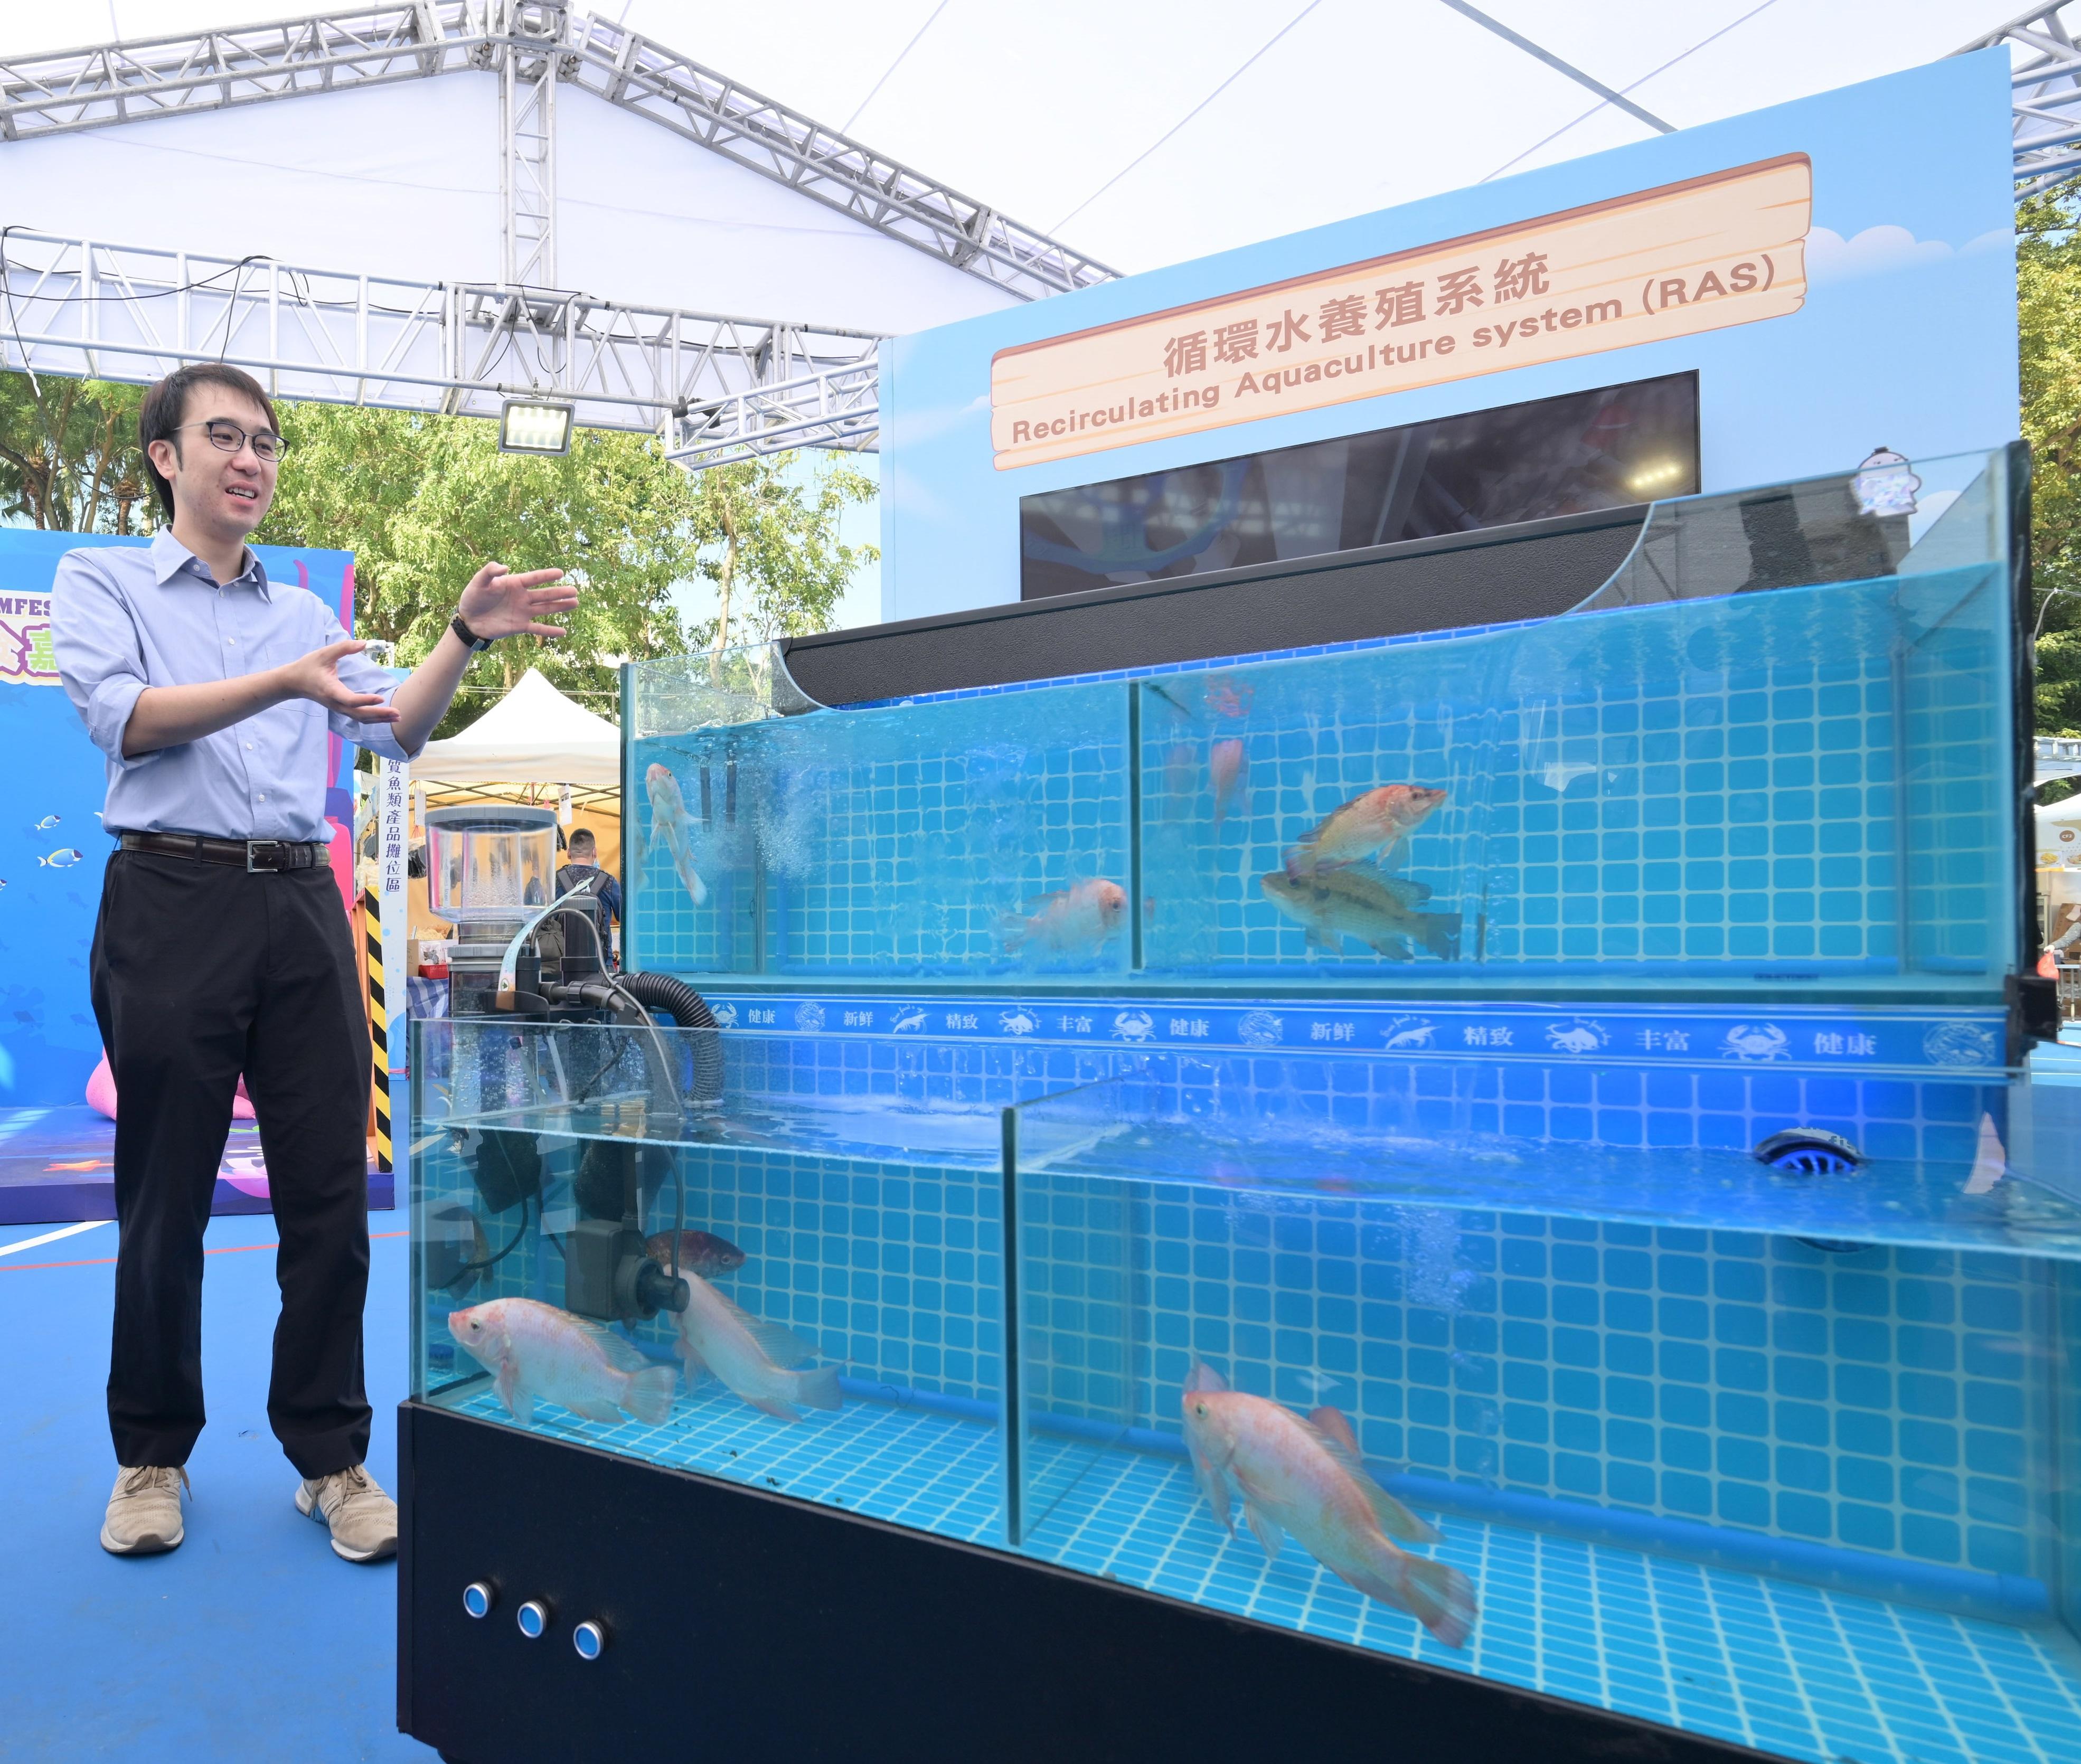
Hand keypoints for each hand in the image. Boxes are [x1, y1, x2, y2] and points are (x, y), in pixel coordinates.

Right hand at [277, 639, 400, 723]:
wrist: (293, 682)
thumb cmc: (308, 666)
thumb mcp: (324, 653)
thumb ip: (344, 648)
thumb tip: (364, 643)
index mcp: (331, 689)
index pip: (350, 700)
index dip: (366, 701)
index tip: (381, 698)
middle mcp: (335, 702)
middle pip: (359, 714)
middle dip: (379, 714)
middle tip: (398, 713)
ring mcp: (337, 708)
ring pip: (360, 718)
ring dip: (379, 719)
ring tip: (398, 717)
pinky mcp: (340, 709)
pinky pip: (357, 717)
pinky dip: (372, 718)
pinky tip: (385, 716)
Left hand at [456, 560, 576, 640]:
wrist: (468, 620)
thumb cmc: (473, 597)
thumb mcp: (478, 581)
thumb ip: (490, 571)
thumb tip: (506, 567)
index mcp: (514, 584)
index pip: (534, 578)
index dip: (547, 575)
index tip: (561, 573)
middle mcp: (522, 597)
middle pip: (544, 594)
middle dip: (560, 592)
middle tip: (575, 591)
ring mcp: (523, 612)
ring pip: (545, 609)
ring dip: (560, 607)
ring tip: (575, 603)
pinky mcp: (520, 626)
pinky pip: (538, 628)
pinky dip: (550, 631)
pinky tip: (563, 632)